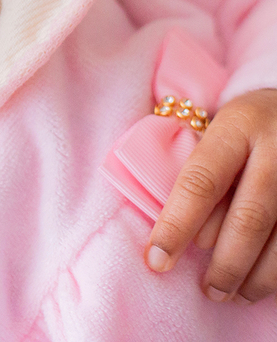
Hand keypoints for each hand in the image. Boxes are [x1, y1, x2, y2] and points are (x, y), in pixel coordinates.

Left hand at [146, 88, 276, 302]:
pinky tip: (262, 285)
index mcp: (238, 126)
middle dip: (225, 263)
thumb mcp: (218, 129)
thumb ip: (201, 172)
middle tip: (207, 290)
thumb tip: (185, 238)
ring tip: (232, 293)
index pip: (201, 182)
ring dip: (257, 275)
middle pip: (249, 217)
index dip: (176, 225)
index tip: (156, 260)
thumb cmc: (245, 125)